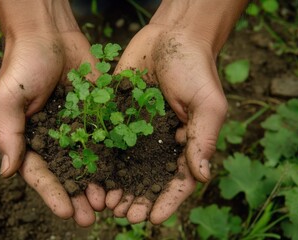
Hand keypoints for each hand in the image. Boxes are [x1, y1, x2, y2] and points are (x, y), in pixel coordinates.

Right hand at [0, 30, 104, 226]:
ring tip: (109, 202)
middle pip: (67, 174)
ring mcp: (77, 127)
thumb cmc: (22, 63)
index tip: (65, 211)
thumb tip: (5, 172)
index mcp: (29, 138)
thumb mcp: (6, 98)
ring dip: (98, 183)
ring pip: (89, 161)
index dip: (52, 194)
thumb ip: (8, 133)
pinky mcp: (97, 114)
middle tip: (91, 217)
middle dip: (78, 196)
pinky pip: (106, 138)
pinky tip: (124, 172)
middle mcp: (54, 138)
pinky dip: (114, 156)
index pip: (39, 173)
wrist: (49, 33)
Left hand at [106, 23, 227, 223]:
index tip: (152, 219)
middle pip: (149, 179)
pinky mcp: (118, 115)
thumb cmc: (196, 68)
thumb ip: (203, 138)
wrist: (171, 36)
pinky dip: (100, 159)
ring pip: (126, 165)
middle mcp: (160, 141)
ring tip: (105, 203)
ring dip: (116, 186)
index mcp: (185, 142)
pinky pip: (108, 140)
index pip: (178, 180)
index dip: (167, 202)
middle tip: (123, 215)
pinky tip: (90, 173)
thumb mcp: (207, 103)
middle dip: (137, 199)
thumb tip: (202, 177)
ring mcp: (138, 130)